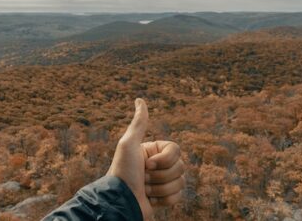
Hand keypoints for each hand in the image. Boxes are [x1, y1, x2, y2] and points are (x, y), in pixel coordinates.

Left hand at [107, 98, 185, 219]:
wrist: (121, 202)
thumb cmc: (123, 172)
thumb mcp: (128, 144)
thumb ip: (138, 124)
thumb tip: (139, 100)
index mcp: (153, 151)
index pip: (176, 150)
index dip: (164, 159)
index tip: (147, 164)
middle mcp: (158, 165)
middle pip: (180, 166)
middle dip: (161, 175)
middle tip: (143, 178)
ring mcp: (162, 182)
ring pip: (180, 181)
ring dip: (161, 188)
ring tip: (144, 190)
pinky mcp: (164, 198)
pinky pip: (178, 196)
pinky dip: (164, 200)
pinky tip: (150, 200)